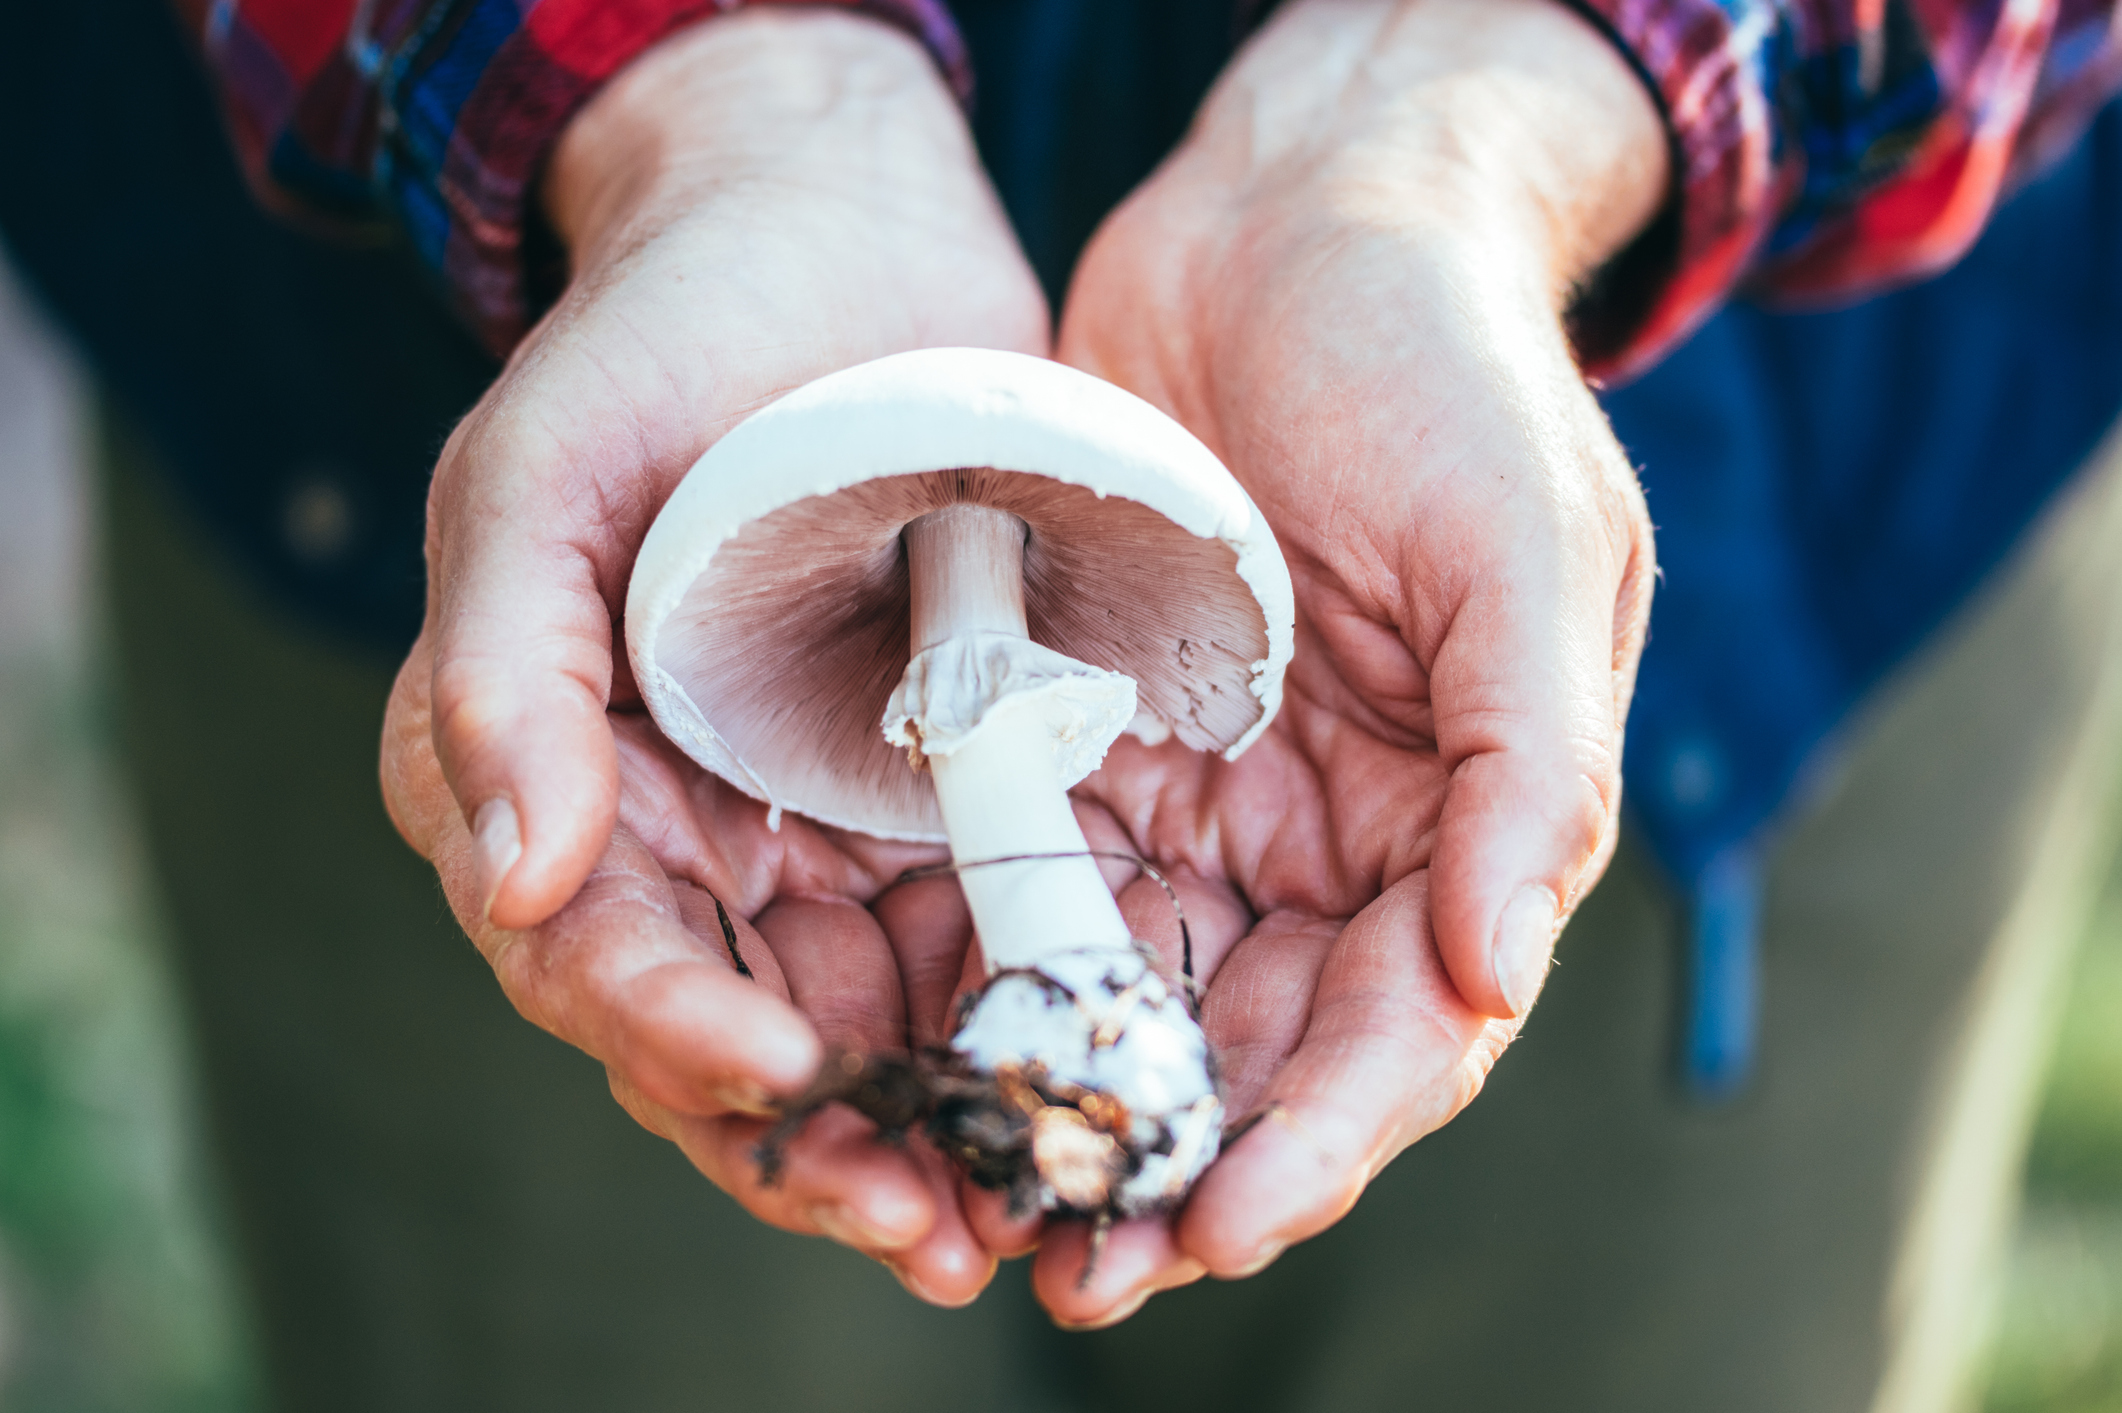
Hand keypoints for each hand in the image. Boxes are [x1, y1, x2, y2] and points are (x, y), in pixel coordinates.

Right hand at [379, 7, 1047, 1305]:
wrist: (835, 241)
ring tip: (1012, 1214)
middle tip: (924, 1231)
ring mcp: (807, 832)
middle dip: (815, 1148)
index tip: (779, 1078)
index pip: (593, 955)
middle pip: (723, 1041)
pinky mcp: (935, 806)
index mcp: (548, 776)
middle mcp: (676, 836)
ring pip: (852, 1032)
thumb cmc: (666, 343)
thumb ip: (503, 664)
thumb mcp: (545, 471)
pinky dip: (1004, 1037)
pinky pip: (960, 951)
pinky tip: (1076, 1092)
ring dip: (922, 1135)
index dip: (674, 1033)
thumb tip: (512, 873)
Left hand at [1010, 0, 1668, 1323]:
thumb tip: (1493, 974)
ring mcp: (1212, 792)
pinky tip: (931, 1042)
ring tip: (986, 1201)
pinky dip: (1001, 972)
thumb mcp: (1522, 546)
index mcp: (1459, 811)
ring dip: (1072, 1101)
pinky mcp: (1097, 734)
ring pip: (1144, 994)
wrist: (1298, 213)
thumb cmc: (1442, 362)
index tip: (1220, 1226)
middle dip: (1177, 1164)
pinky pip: (1045, 878)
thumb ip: (1523, 767)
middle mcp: (1335, 832)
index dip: (1323, 1140)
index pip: (1404, 1028)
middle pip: (1261, 1048)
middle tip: (1072, 1261)